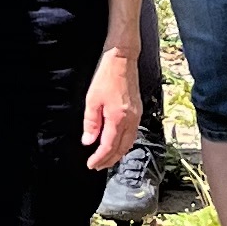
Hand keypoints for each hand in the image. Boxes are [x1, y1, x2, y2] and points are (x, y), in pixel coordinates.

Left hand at [79, 48, 141, 172]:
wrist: (122, 59)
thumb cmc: (105, 76)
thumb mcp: (92, 100)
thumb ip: (91, 123)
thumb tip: (88, 141)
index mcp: (118, 118)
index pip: (108, 147)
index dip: (99, 158)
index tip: (90, 165)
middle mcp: (131, 120)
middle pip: (121, 149)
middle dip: (109, 160)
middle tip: (97, 166)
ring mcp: (137, 116)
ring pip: (129, 143)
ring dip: (118, 153)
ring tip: (106, 159)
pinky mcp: (138, 111)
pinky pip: (132, 134)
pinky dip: (124, 143)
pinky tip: (116, 143)